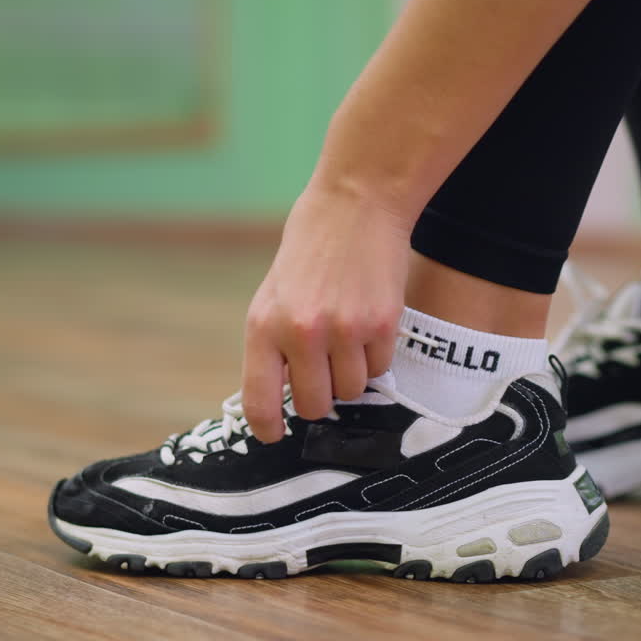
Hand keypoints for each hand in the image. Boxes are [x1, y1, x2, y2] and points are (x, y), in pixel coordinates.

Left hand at [242, 187, 411, 442]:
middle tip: (322, 371)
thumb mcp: (273, 296)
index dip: (267, 428)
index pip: (259, 401)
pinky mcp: (381, 326)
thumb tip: (280, 397)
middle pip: (314, 406)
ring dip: (350, 375)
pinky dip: (374, 356)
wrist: (356, 205)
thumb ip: (274, 346)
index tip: (274, 434)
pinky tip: (367, 323)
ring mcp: (344, 331)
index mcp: (264, 326)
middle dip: (319, 396)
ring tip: (345, 337)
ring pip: (351, 391)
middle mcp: (302, 333)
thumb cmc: (311, 250)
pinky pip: (380, 369)